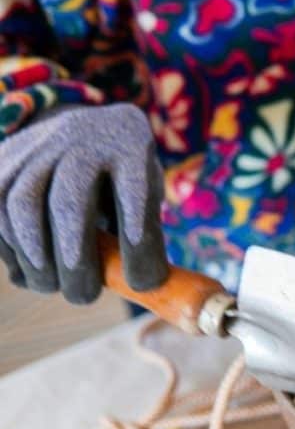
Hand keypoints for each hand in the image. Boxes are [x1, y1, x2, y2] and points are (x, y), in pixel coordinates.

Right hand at [0, 104, 167, 303]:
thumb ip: (144, 232)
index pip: (134, 193)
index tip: (141, 283)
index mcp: (129, 142)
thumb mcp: (148, 195)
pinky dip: (9, 245)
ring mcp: (37, 144)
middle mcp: (81, 136)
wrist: (85, 130)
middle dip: (73, 259)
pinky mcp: (5, 158)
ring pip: (20, 204)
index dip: (137, 241)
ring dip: (33, 256)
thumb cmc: (125, 177)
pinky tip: (27, 270)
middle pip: (68, 201)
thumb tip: (141, 285)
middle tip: (83, 298)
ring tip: (49, 286)